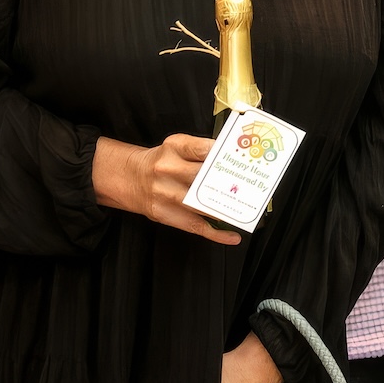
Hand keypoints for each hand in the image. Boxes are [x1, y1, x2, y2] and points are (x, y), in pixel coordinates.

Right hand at [92, 134, 239, 244]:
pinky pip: (194, 226)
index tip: (245, 160)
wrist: (130, 178)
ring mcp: (166, 194)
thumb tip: (234, 159)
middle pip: (204, 177)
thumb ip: (202, 150)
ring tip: (248, 210)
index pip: (205, 149)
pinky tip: (233, 236)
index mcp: (175, 147)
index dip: (226, 156)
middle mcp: (168, 169)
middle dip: (230, 182)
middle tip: (253, 185)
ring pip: (202, 204)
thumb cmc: (161, 161)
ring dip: (227, 208)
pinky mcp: (165, 215)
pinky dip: (216, 234)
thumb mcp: (177, 146)